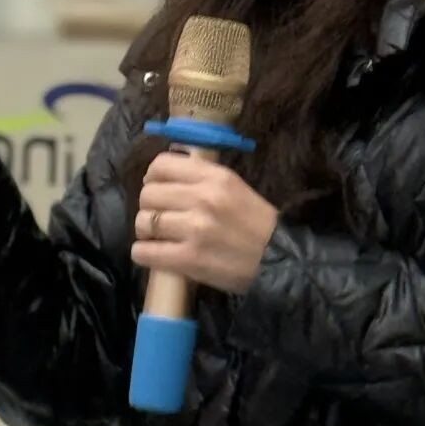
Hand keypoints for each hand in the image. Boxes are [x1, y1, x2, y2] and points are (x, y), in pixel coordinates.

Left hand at [132, 152, 278, 294]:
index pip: (162, 165)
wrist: (281, 259)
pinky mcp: (189, 259)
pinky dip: (143, 253)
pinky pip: (145, 252)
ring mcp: (194, 229)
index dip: (153, 177)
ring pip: (144, 222)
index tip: (158, 188)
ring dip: (146, 231)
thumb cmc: (258, 224)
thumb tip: (166, 177)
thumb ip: (203, 179)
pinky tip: (154, 254)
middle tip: (159, 217)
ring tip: (158, 237)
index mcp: (215, 177)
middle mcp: (202, 198)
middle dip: (149, 207)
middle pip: (148, 194)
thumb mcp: (235, 188)